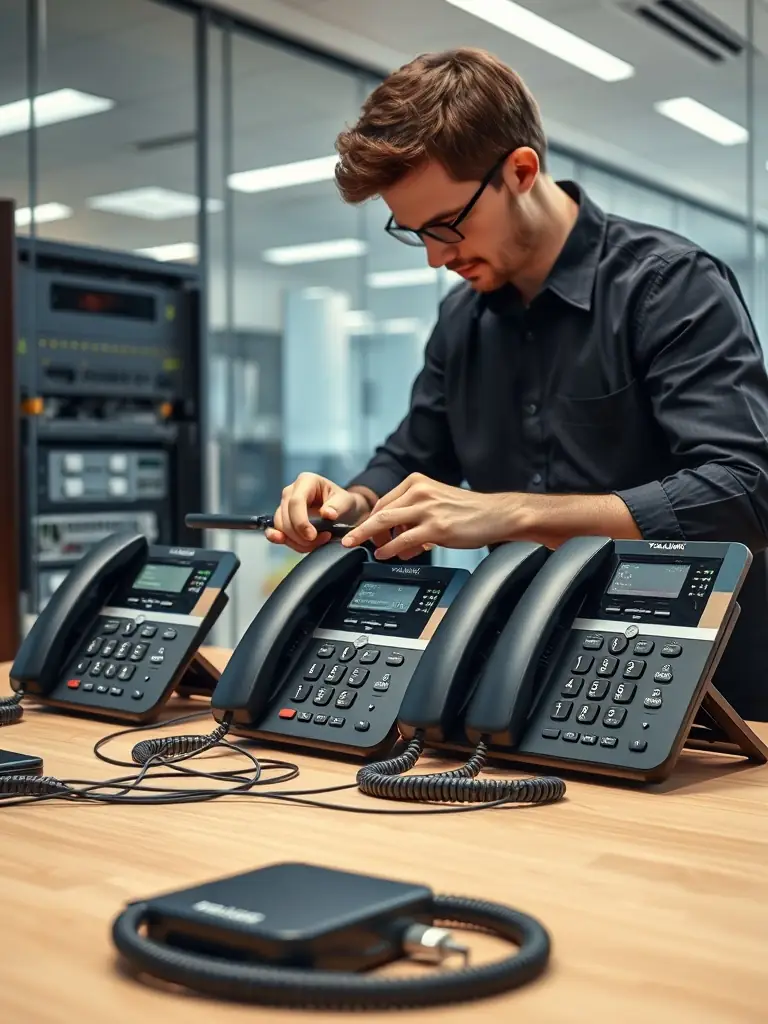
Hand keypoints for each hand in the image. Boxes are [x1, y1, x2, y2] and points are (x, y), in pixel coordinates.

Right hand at [267, 473, 369, 553]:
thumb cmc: (343, 502)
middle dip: (301, 535)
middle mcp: (291, 491)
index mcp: (306, 481)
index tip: (312, 536)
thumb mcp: (346, 501)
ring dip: (297, 540)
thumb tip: (327, 514)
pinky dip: (282, 539)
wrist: (341, 510)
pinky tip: (281, 540)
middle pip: (286, 516)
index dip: (301, 522)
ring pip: (281, 526)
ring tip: (317, 542)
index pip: (296, 502)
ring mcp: (284, 504)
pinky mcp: (283, 517)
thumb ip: (338, 506)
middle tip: (322, 540)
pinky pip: (277, 530)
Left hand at [341, 474, 521, 559]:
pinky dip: (390, 549)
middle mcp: (420, 491)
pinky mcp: (436, 527)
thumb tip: (393, 541)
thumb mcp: (436, 503)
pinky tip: (386, 555)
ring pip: (387, 523)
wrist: (497, 514)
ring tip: (370, 551)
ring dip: (372, 539)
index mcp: (417, 482)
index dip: (371, 520)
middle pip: (381, 511)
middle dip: (362, 529)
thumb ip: (413, 516)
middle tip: (348, 541)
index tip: (364, 532)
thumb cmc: (469, 511)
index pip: (384, 502)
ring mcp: (428, 509)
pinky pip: (403, 539)